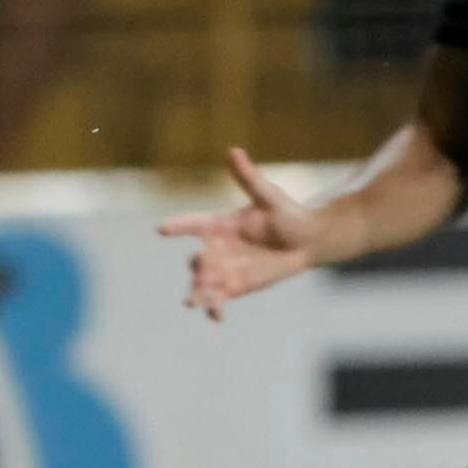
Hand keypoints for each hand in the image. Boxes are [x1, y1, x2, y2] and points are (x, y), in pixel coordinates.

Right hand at [157, 147, 321, 319]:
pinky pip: (219, 299)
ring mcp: (225, 269)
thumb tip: (234, 150)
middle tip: (199, 271)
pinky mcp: (236, 286)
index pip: (193, 224)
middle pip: (199, 260)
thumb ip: (249, 178)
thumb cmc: (287, 213)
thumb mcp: (269, 196)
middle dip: (197, 268)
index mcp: (219, 224)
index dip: (177, 226)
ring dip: (197, 292)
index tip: (160, 229)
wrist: (307, 240)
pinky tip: (216, 316)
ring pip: (203, 283)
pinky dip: (215, 308)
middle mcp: (217, 248)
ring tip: (191, 302)